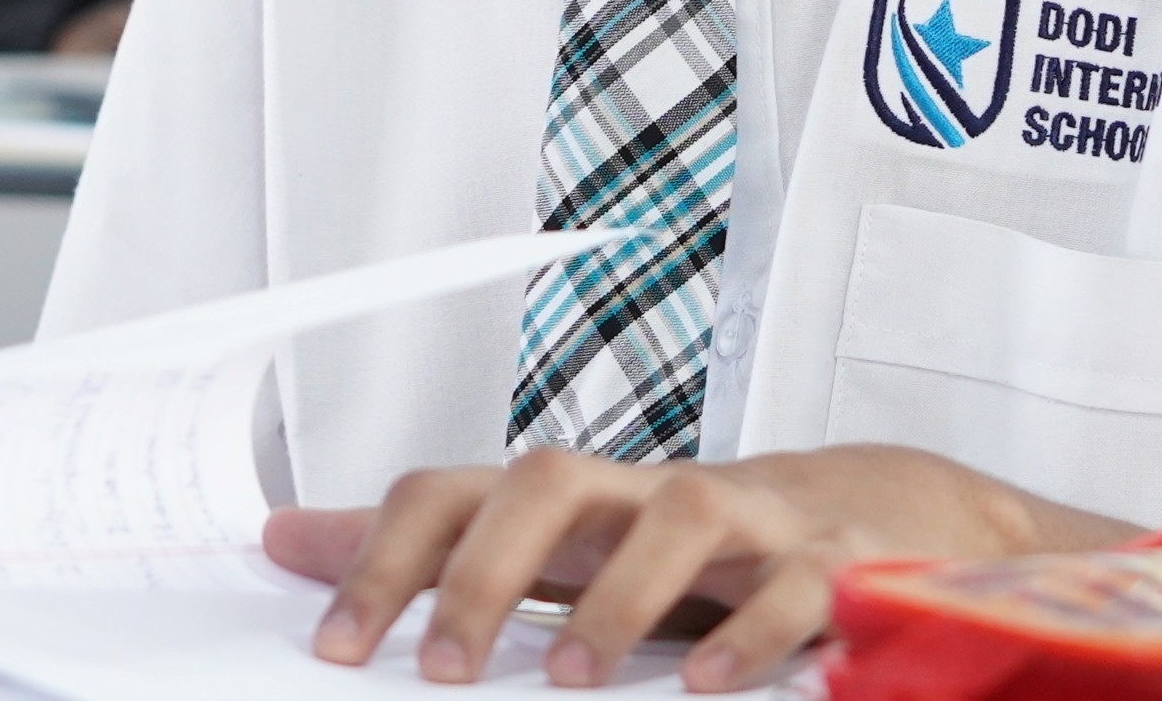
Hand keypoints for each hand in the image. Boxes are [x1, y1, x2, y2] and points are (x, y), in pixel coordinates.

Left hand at [270, 444, 1083, 690]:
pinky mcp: (827, 559)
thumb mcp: (560, 545)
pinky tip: (707, 687)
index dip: (386, 557)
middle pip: (550, 481)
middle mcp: (644, 492)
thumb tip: (286, 542)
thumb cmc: (694, 540)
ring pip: (675, 512)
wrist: (875, 507)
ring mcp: (743, 516)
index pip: (457, 489)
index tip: (336, 643)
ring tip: (565, 677)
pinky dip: (749, 636)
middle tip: (441, 666)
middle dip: (485, 568)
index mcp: (572, 500)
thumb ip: (435, 545)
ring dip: (615, 595)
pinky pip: (790, 584)